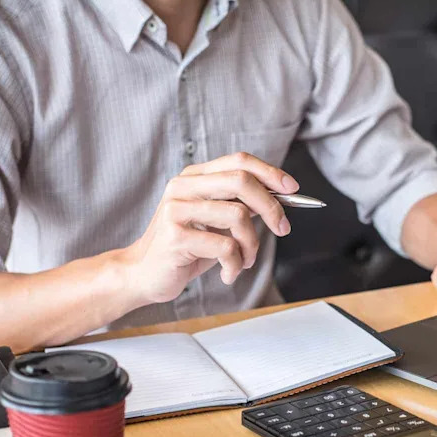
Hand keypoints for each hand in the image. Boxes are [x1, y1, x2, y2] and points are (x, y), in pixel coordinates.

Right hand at [118, 152, 298, 304]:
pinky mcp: (175, 236)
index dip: (270, 173)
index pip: (239, 161)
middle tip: (283, 229)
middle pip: (242, 181)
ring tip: (244, 261)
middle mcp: (183, 186)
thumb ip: (241, 205)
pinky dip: (235, 265)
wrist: (144, 275)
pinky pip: (225, 247)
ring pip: (238, 216)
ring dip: (251, 246)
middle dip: (271, 207)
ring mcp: (177, 209)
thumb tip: (281, 196)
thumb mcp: (216, 222)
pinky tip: (228, 274)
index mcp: (194, 176)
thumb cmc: (186, 249)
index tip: (292, 190)